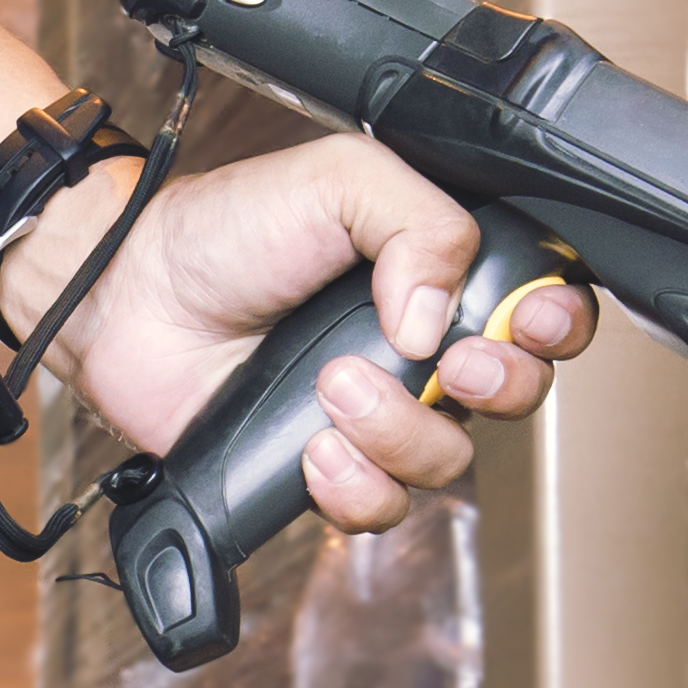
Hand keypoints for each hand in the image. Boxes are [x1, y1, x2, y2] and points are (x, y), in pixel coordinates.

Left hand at [1, 131, 594, 533]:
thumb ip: (421, 222)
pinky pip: (382, 507)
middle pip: (516, 394)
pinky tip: (312, 448)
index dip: (554, 325)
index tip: (527, 323)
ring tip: (332, 384)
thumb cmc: (227, 228)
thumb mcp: (339, 180)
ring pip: (448, 459)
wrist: (132, 295)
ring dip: (399, 430)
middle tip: (445, 363)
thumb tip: (442, 319)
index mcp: (438, 270)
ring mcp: (376, 412)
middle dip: (498, 386)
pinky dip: (356, 487)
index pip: (541, 308)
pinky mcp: (325, 467)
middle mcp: (421, 346)